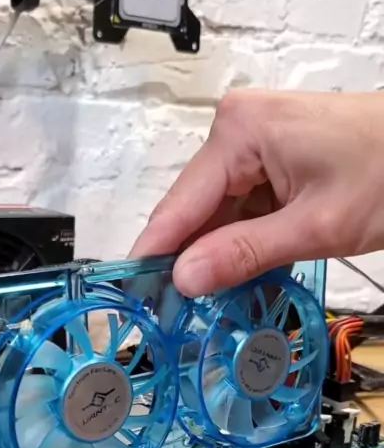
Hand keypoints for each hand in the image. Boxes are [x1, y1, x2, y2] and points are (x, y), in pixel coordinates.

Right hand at [130, 90, 383, 296]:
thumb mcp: (315, 226)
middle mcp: (238, 131)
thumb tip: (185, 278)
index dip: (155, 256)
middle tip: (173, 316)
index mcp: (239, 132)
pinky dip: (245, 243)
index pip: (179, 206)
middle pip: (196, 211)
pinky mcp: (274, 160)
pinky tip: (243, 277)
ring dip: (221, 257)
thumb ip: (244, 254)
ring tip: (209, 305)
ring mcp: (256, 144)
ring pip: (220, 214)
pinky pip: (245, 208)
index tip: (133, 295)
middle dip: (191, 261)